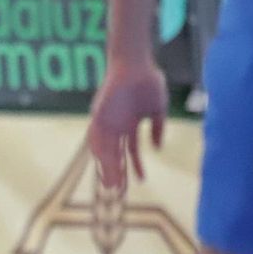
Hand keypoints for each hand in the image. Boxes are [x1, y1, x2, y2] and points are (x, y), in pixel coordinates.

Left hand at [86, 61, 167, 190]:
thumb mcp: (157, 110)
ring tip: (111, 181)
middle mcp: (116, 125)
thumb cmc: (147, 82)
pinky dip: (96, 146)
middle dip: (118, 172)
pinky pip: (94, 132)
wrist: (135, 63)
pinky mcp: (98, 112)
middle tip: (120, 190)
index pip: (131, 152)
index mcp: (130, 126)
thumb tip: (157, 148)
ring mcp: (106, 119)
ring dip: (107, 165)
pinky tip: (99, 160)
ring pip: (105, 148)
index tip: (140, 181)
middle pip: (115, 154)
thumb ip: (157, 128)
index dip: (134, 166)